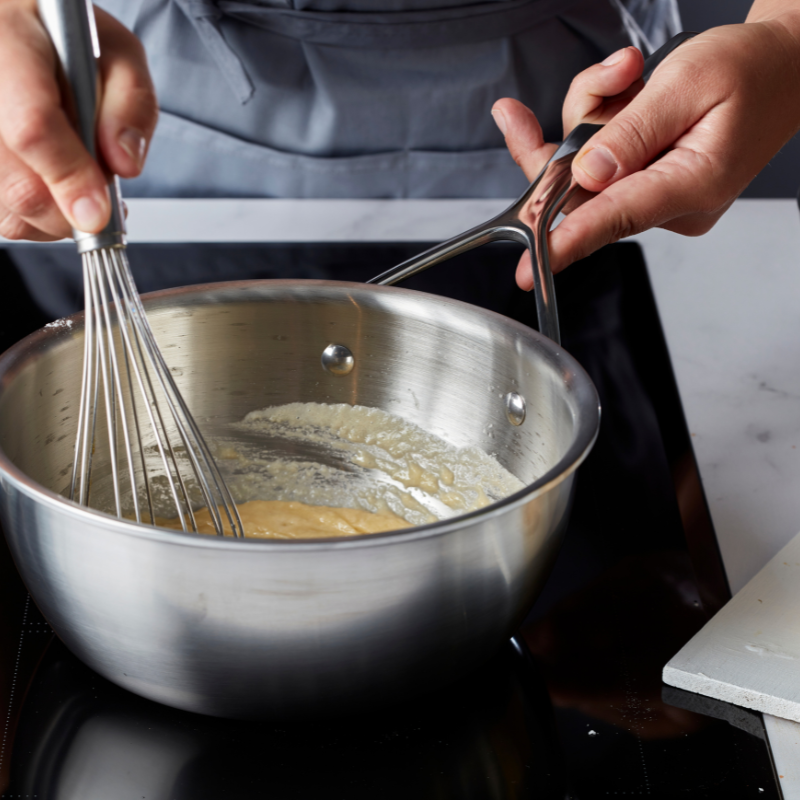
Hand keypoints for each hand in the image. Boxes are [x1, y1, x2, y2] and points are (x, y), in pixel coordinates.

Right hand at [0, 2, 156, 240]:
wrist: (19, 36)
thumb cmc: (66, 43)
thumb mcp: (118, 54)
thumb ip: (131, 104)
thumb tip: (124, 164)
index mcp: (7, 41)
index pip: (33, 128)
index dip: (70, 179)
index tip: (99, 213)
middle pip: (20, 185)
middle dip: (73, 209)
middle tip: (101, 198)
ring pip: (10, 209)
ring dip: (56, 215)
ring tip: (74, 177)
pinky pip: (4, 217)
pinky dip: (36, 217)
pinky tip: (50, 185)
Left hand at [492, 14, 799, 288]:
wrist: (779, 64)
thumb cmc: (750, 70)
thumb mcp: (689, 83)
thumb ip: (633, 131)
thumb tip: (586, 172)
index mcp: (691, 184)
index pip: (615, 219)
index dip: (566, 243)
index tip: (529, 271)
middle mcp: (670, 202)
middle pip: (584, 191)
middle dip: (570, 135)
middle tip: (557, 100)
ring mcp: (656, 195)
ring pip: (585, 168)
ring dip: (591, 112)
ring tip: (631, 70)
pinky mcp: (645, 183)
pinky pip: (597, 160)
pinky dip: (598, 118)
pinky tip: (624, 84)